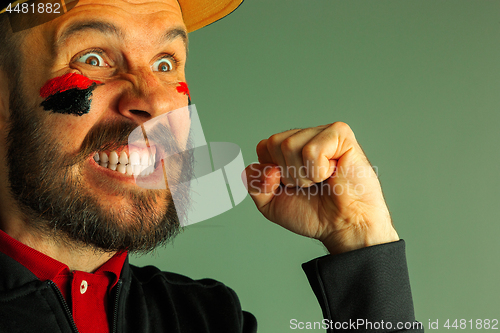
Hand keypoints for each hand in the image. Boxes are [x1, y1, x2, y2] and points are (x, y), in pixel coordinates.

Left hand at [242, 122, 398, 254]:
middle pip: (273, 143)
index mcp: (289, 148)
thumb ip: (254, 183)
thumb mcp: (270, 203)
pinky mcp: (340, 134)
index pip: (263, 147)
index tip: (290, 186)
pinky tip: (332, 174)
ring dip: (304, 175)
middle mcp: (305, 136)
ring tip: (321, 181)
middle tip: (309, 185)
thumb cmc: (314, 214)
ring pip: (290, 145)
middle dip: (287, 174)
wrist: (343, 227)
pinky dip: (318, 170)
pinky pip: (312, 150)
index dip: (271, 173)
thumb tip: (267, 167)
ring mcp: (323, 133)